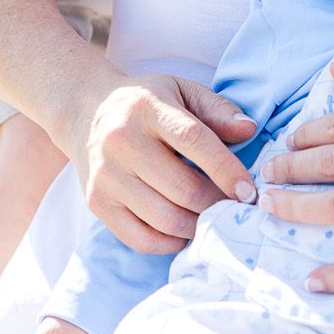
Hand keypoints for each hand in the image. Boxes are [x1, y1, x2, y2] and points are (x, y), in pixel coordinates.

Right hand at [85, 75, 257, 253]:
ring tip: (213, 218)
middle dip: (217, 204)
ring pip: (165, 219)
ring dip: (198, 226)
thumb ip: (217, 109)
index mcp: (148, 108)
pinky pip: (140, 239)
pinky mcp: (96, 203)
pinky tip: (184, 230)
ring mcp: (105, 176)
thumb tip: (249, 130)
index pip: (194, 140)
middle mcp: (121, 142)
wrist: (84, 111)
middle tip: (234, 208)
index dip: (226, 169)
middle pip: (182, 189)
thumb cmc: (144, 103)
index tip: (248, 191)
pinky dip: (170, 243)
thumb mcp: (181, 91)